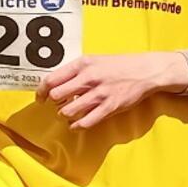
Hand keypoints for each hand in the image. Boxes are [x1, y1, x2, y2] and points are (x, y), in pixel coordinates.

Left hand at [37, 52, 186, 129]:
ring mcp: (99, 93)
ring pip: (68, 111)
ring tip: (69, 114)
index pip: (51, 79)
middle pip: (57, 96)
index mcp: (83, 64)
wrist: (146, 70)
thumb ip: (76, 70)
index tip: (41, 97)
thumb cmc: (121, 65)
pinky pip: (85, 122)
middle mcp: (89, 78)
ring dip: (65, 115)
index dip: (42, 91)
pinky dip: (77, 126)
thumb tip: (57, 84)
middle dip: (54, 103)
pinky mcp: (109, 107)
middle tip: (58, 105)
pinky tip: (77, 124)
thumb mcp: (95, 60)